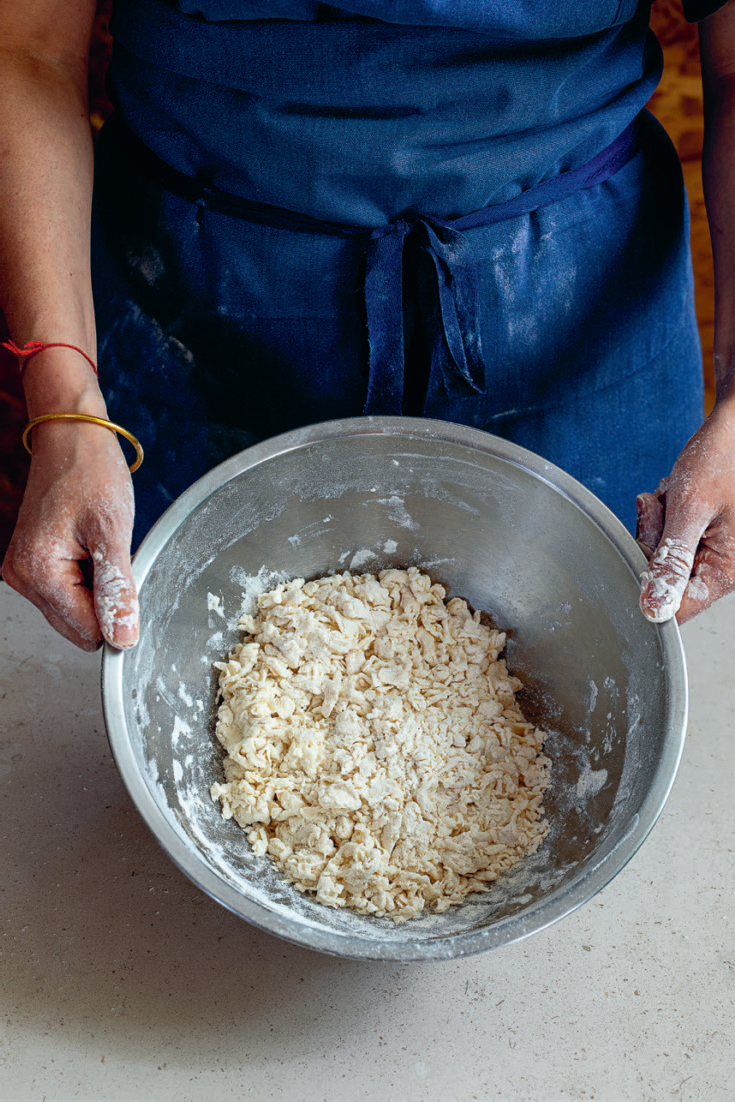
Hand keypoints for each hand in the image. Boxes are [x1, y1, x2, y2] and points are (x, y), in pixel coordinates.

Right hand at [2, 417, 138, 649]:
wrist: (71, 438)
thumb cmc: (90, 473)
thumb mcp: (113, 532)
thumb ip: (117, 590)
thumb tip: (123, 637)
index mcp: (37, 572)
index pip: (86, 631)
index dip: (117, 617)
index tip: (129, 583)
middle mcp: (22, 578)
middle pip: (78, 627)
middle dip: (104, 602)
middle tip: (111, 557)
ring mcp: (24, 572)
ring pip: (74, 612)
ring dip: (96, 589)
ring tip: (99, 547)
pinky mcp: (32, 565)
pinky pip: (68, 593)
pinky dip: (87, 578)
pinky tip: (90, 548)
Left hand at [637, 400, 734, 623]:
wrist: (732, 427)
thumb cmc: (721, 458)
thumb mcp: (690, 506)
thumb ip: (671, 559)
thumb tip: (654, 609)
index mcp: (727, 570)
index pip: (678, 609)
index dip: (650, 585)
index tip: (645, 549)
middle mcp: (723, 567)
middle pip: (663, 580)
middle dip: (653, 540)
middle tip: (660, 506)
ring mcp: (712, 551)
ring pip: (661, 556)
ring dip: (656, 523)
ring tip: (672, 494)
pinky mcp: (702, 536)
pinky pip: (668, 538)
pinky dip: (663, 514)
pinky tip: (674, 494)